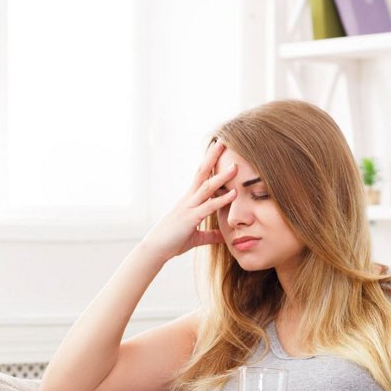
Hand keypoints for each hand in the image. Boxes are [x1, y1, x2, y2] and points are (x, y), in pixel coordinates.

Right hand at [140, 139, 238, 260]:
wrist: (155, 250)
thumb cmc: (173, 242)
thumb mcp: (196, 238)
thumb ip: (211, 234)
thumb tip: (224, 235)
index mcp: (189, 200)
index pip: (201, 176)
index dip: (209, 162)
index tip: (218, 149)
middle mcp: (188, 199)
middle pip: (202, 172)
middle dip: (212, 157)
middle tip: (223, 141)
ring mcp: (189, 207)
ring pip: (207, 187)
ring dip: (221, 176)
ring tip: (235, 166)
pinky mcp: (190, 218)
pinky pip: (208, 206)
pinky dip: (222, 199)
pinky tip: (233, 193)